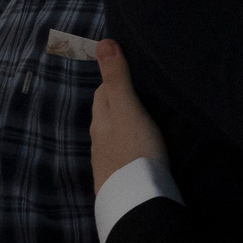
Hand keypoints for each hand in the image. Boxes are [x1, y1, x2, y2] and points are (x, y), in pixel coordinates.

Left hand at [89, 40, 166, 192]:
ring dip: (124, 126)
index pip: (104, 92)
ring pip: (112, 135)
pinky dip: (128, 147)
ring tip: (144, 122)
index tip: (134, 73)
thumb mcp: (128, 109)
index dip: (116, 79)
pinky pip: (121, 155)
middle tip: (142, 94)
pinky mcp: (116, 179)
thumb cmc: (135, 149)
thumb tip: (102, 41)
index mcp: (100, 119)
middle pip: (105, 113)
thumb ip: (117, 78)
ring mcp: (106, 161)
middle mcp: (98, 139)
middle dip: (118, 101)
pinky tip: (140, 151)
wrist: (135, 200)